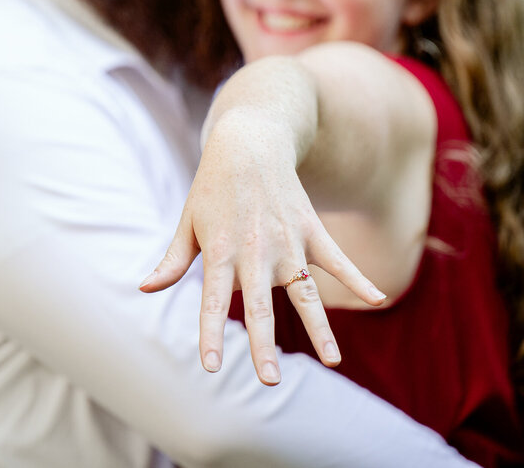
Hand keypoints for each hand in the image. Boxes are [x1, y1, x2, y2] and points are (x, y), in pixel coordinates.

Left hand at [139, 113, 385, 384]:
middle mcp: (255, 251)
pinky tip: (379, 298)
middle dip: (264, 344)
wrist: (250, 141)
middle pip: (259, 306)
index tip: (212, 366)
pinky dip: (359, 278)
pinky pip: (338, 260)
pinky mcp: (311, 230)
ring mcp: (287, 241)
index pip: (210, 302)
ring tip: (333, 362)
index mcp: (220, 251)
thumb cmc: (213, 186)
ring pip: (305, 292)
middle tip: (268, 381)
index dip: (210, 334)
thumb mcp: (187, 220)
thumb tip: (145, 289)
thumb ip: (172, 260)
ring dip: (319, 328)